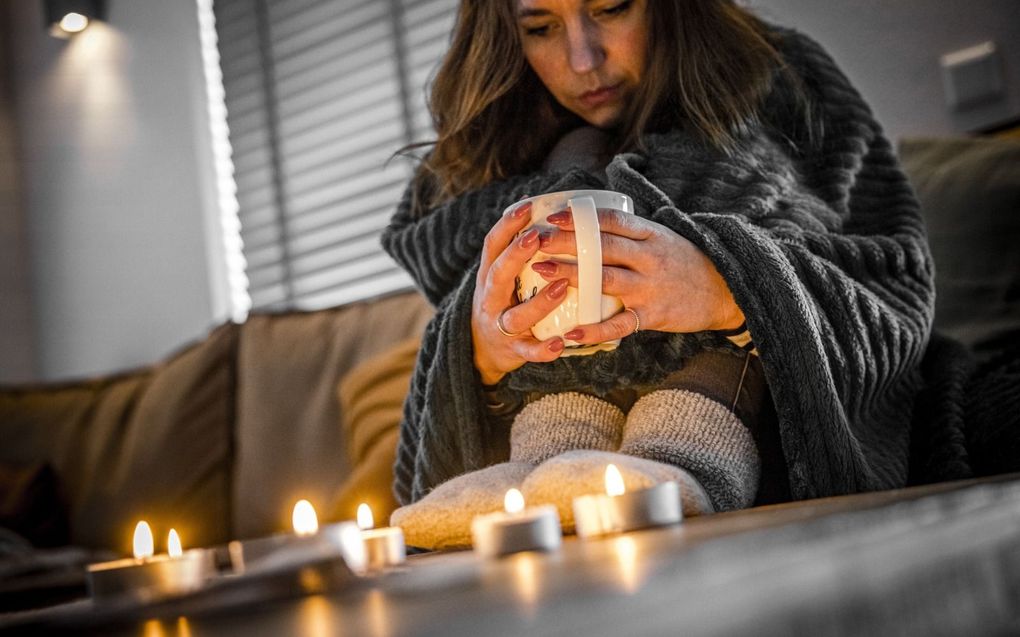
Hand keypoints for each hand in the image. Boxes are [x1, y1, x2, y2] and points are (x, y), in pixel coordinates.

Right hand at [471, 200, 570, 385]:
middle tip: (537, 237)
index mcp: (489, 276)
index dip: (507, 225)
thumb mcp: (500, 276)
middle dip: (515, 256)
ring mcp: (500, 326)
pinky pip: (528, 352)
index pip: (493, 246)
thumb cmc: (502, 302)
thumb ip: (515, 250)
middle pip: (498, 275)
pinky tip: (561, 343)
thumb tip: (536, 206)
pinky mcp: (514, 351)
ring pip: (516, 316)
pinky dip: (543, 350)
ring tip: (562, 287)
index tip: (527, 205)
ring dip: (539, 302)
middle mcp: (491, 299)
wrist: (482, 350)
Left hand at [531, 208, 744, 345]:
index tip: (552, 216)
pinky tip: (571, 333)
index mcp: (651, 235)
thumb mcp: (661, 239)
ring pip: (605, 280)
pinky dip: (594, 330)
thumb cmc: (684, 263)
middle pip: (602, 247)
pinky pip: (619, 325)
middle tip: (535, 241)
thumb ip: (629, 233)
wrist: (725, 291)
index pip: (612, 221)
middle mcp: (650, 258)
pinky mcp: (653, 315)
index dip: (580, 218)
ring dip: (572, 276)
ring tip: (542, 272)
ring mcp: (651, 287)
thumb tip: (586, 222)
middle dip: (566, 243)